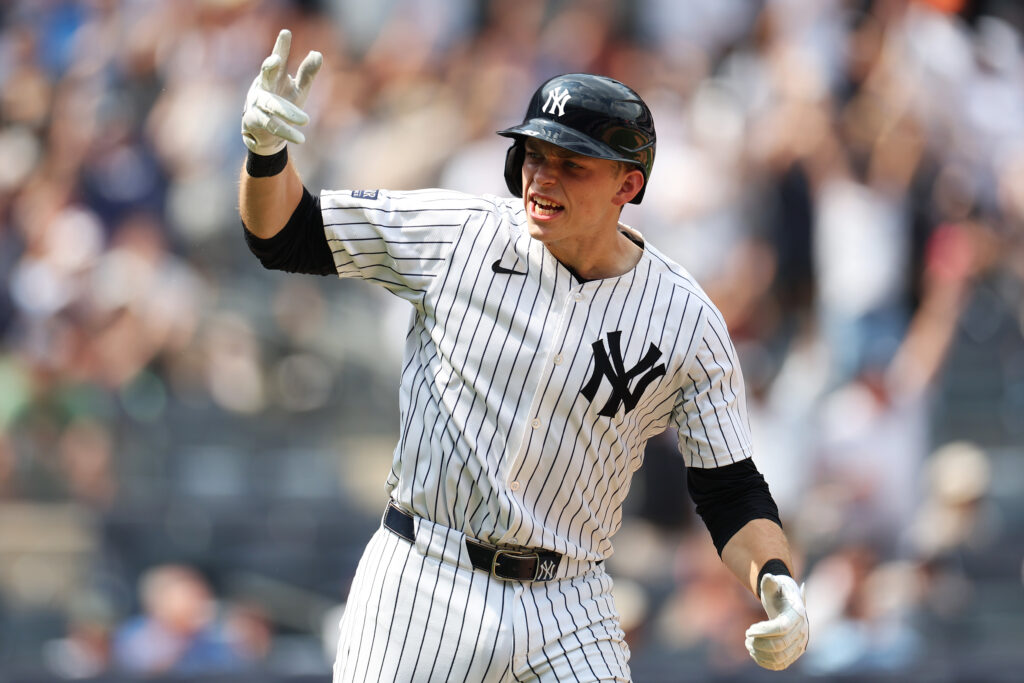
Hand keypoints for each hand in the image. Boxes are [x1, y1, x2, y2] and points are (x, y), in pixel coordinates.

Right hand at [241, 29, 322, 155]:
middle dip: (269, 66)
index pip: (277, 58)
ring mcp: (256, 103)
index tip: (286, 32)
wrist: (267, 135)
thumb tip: (317, 54)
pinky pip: (272, 126)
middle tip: (275, 60)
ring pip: (272, 105)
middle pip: (266, 74)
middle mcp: (263, 87)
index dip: (281, 46)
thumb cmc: (284, 105)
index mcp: (274, 76)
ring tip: (306, 120)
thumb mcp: (298, 89)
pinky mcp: (254, 121)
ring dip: (288, 112)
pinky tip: (301, 138)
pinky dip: (287, 132)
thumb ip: (307, 73)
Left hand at [745, 573, 808, 670]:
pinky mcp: (795, 653)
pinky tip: (754, 654)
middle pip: (780, 644)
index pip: (781, 627)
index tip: (748, 630)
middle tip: (746, 638)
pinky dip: (766, 663)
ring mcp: (800, 644)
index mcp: (798, 613)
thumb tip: (768, 578)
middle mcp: (802, 630)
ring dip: (760, 653)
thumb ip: (770, 582)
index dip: (763, 630)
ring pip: (780, 657)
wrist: (789, 603)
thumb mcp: (774, 585)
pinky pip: (782, 664)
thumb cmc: (778, 593)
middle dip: (759, 643)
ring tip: (749, 645)